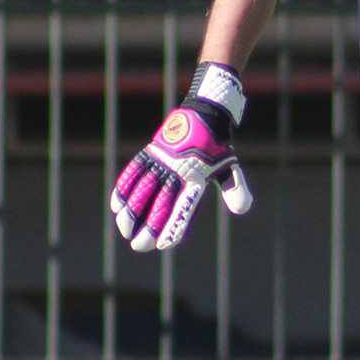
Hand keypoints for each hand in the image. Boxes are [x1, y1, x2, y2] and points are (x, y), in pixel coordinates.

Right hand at [110, 63, 253, 251]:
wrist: (205, 113)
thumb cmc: (218, 147)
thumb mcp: (230, 167)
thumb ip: (235, 189)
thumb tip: (242, 209)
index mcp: (197, 177)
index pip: (183, 206)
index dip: (172, 225)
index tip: (162, 244)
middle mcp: (177, 169)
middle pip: (159, 202)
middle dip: (147, 226)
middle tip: (139, 246)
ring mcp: (162, 160)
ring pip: (142, 189)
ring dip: (131, 211)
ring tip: (124, 230)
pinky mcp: (151, 151)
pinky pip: (134, 172)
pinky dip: (124, 188)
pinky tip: (117, 206)